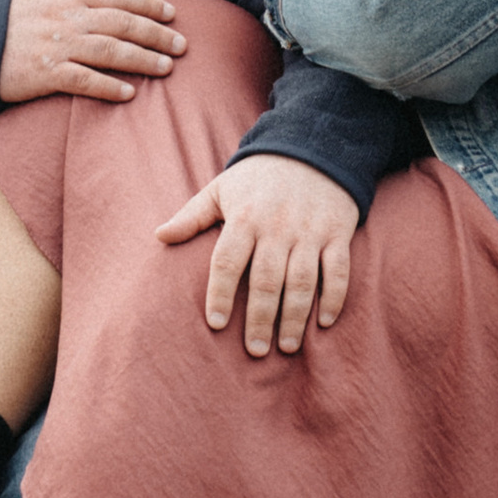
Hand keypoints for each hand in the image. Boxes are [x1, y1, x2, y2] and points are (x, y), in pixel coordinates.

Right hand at [0, 0, 186, 103]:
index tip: (173, 14)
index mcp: (69, 0)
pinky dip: (107, 86)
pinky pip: (82, 80)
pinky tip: (129, 94)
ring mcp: (57, 46)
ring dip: (140, 59)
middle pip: (120, 23)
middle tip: (182, 45)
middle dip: (155, 34)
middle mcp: (67, 19)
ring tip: (166, 68)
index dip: (148, 5)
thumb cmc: (12, 21)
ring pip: (108, 50)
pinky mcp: (45, 73)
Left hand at [156, 154, 357, 356]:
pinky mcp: (337, 233)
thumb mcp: (221, 188)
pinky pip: (338, 270)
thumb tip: (159, 236)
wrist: (313, 146)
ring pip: (302, 281)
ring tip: (286, 347)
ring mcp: (310, 231)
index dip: (220, 294)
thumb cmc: (258, 176)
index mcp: (244, 217)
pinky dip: (333, 297)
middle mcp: (277, 227)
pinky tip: (323, 323)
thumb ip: (192, 215)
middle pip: (266, 280)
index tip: (215, 325)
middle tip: (254, 351)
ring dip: (295, 317)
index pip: (227, 261)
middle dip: (260, 319)